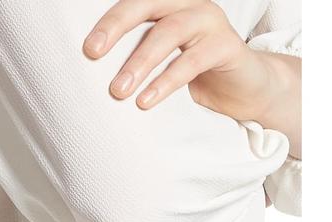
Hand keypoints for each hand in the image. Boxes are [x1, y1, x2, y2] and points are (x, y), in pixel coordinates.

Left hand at [83, 0, 268, 117]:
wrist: (246, 89)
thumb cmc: (195, 76)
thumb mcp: (161, 64)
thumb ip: (135, 58)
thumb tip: (87, 81)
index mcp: (168, 5)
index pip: (133, 3)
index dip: (108, 20)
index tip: (86, 47)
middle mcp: (188, 5)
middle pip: (148, 4)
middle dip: (117, 27)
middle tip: (92, 53)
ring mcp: (209, 21)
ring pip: (169, 32)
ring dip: (140, 61)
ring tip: (118, 91)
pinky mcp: (226, 46)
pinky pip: (192, 61)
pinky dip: (166, 81)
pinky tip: (146, 101)